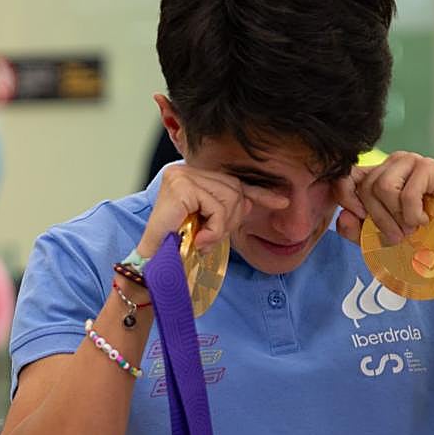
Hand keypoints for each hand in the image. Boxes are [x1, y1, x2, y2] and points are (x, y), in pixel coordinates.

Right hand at [138, 163, 288, 256]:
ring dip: (220, 227)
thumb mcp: (209, 226)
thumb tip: (249, 203)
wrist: (151, 264)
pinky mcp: (181, 186)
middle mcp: (185, 170)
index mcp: (192, 176)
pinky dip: (214, 228)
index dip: (259, 193)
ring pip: (229, 198)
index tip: (282, 202)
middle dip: (230, 220)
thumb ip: (227, 212)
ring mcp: (182, 176)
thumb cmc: (176, 246)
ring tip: (202, 240)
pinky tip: (200, 240)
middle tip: (209, 239)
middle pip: (235, 188)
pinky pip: (217, 207)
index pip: (233, 180)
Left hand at [333, 151, 433, 245]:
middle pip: (366, 186)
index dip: (346, 197)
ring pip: (383, 187)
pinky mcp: (430, 167)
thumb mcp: (378, 238)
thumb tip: (345, 216)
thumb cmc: (416, 237)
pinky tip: (424, 220)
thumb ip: (356, 231)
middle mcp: (392, 163)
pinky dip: (413, 215)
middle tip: (398, 235)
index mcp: (376, 175)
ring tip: (412, 227)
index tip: (360, 218)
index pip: (346, 177)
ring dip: (398, 217)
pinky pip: (407, 194)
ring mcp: (411, 161)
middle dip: (381, 218)